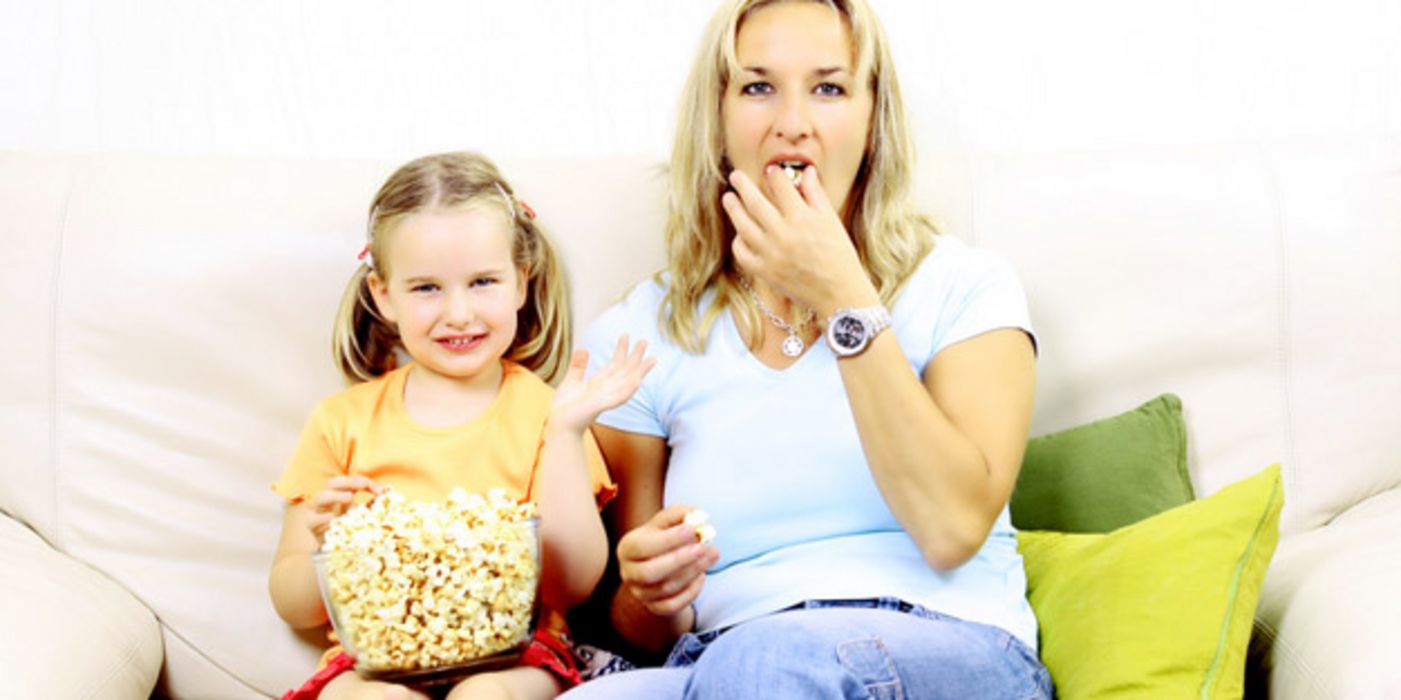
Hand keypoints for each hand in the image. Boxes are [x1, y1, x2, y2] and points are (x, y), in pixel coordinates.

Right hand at [306, 475, 383, 546]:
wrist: (337, 555)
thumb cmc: (352, 533)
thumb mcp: (365, 519)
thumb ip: (374, 508)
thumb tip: (389, 497)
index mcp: (343, 496)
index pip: (352, 482)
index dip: (366, 482)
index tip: (381, 491)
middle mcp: (330, 502)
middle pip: (333, 483)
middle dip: (348, 481)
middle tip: (363, 484)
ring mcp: (320, 513)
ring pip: (320, 497)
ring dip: (335, 495)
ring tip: (349, 497)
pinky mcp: (313, 529)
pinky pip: (311, 521)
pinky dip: (320, 518)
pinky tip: (330, 518)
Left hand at [549, 335, 655, 433]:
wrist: (560, 426)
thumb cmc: (565, 407)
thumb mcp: (571, 381)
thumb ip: (578, 366)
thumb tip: (583, 347)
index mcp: (600, 383)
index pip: (615, 364)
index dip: (621, 350)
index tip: (625, 335)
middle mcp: (606, 390)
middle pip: (625, 371)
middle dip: (635, 357)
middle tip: (644, 340)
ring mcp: (605, 398)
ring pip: (627, 383)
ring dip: (640, 372)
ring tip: (651, 360)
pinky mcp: (600, 406)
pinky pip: (617, 398)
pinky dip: (628, 390)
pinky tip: (637, 382)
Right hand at [617, 505, 719, 618]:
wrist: (657, 566)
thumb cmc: (662, 539)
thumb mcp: (665, 523)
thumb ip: (678, 514)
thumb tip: (696, 514)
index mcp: (627, 548)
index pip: (642, 546)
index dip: (668, 539)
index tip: (692, 529)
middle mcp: (629, 573)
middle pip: (650, 572)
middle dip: (680, 560)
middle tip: (703, 547)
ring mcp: (640, 593)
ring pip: (666, 588)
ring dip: (692, 571)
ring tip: (711, 555)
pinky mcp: (654, 607)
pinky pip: (673, 605)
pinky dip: (691, 591)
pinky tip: (702, 575)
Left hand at [721, 166, 877, 316]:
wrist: (839, 292)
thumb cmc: (839, 255)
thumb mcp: (831, 220)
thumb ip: (816, 194)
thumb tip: (807, 171)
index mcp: (802, 218)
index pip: (781, 186)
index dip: (774, 174)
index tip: (769, 170)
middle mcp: (784, 234)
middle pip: (755, 202)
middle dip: (743, 185)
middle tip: (736, 176)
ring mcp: (771, 254)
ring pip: (743, 226)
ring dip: (733, 209)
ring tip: (728, 198)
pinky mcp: (765, 272)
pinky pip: (743, 253)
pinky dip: (739, 241)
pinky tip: (740, 233)